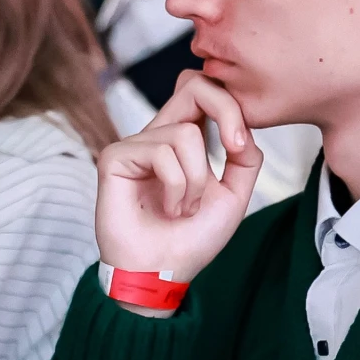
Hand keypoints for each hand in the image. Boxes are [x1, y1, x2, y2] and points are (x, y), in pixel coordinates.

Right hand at [95, 72, 262, 300]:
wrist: (162, 273)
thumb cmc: (191, 240)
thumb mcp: (233, 196)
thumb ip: (244, 158)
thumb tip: (242, 128)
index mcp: (184, 139)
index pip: (204, 92)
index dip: (230, 106)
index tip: (240, 146)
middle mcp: (158, 135)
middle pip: (192, 85)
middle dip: (225, 110)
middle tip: (234, 148)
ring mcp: (135, 145)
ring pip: (185, 134)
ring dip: (196, 181)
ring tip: (185, 208)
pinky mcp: (115, 158)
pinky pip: (161, 153)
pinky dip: (176, 187)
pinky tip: (169, 210)